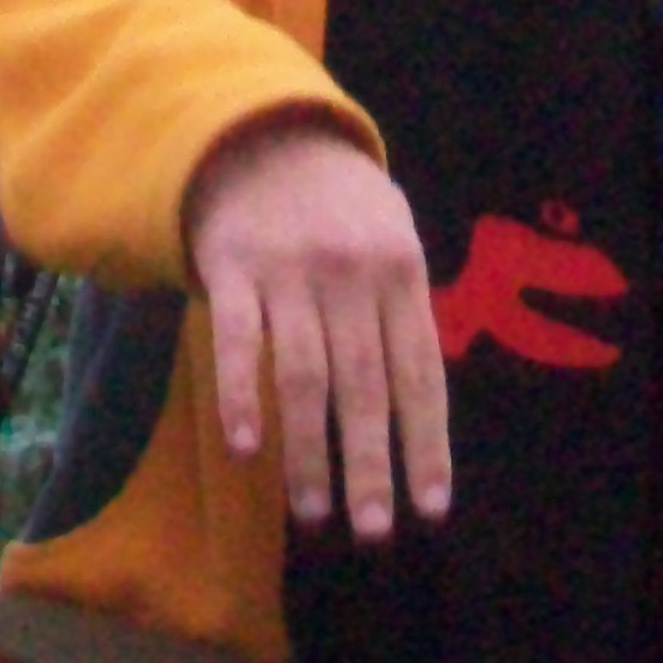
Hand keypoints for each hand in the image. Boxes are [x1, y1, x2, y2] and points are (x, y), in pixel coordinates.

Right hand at [185, 113, 451, 542]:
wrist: (261, 131)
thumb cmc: (337, 206)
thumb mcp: (391, 239)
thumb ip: (404, 314)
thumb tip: (420, 415)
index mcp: (402, 272)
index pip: (421, 376)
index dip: (426, 446)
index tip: (430, 509)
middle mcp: (352, 274)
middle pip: (364, 386)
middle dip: (369, 466)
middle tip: (372, 530)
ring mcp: (290, 269)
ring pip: (304, 376)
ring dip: (307, 452)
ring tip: (312, 513)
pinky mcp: (232, 264)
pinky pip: (239, 340)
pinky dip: (242, 395)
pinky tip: (245, 447)